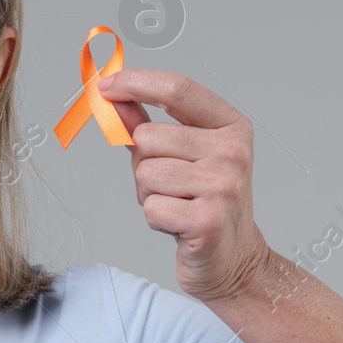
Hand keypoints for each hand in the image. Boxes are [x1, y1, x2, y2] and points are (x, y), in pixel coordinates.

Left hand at [95, 68, 273, 304]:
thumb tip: (116, 98)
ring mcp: (223, 186)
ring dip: (149, 194)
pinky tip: (179, 224)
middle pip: (149, 137)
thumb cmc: (206, 204)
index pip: (178, 90)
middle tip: (170, 186)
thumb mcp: (182, 157)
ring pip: (146, 173)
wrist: (235, 259)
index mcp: (230, 127)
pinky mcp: (208, 220)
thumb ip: (148, 125)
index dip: (137, 83)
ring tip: (177, 205)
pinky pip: (151, 207)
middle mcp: (232, 152)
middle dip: (144, 163)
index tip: (107, 86)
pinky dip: (155, 219)